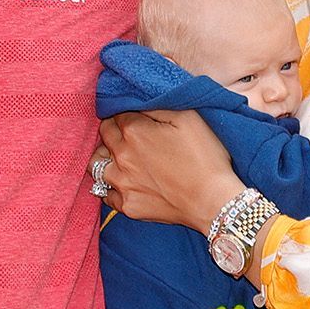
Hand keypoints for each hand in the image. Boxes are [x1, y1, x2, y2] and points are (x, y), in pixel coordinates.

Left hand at [98, 110, 242, 231]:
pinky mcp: (127, 206)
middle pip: (103, 135)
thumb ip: (157, 105)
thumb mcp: (188, 117)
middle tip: (130, 135)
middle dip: (113, 131)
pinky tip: (124, 182)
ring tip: (119, 158)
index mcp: (134, 131)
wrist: (214, 201)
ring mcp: (122, 184)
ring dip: (104, 157)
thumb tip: (137, 102)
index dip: (127, 113)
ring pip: (95, 164)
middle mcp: (121, 156)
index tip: (138, 118)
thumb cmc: (205, 157)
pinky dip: (111, 187)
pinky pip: (105, 194)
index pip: (116, 114)